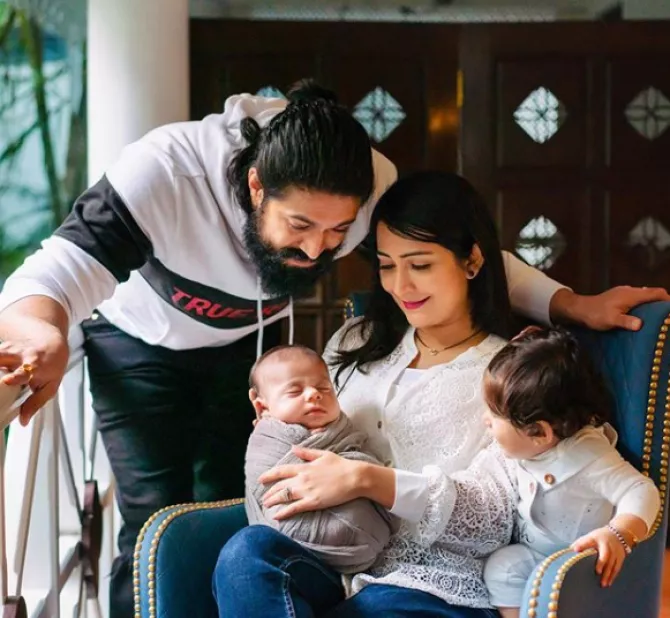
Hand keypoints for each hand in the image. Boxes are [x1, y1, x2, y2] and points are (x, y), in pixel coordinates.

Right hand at [0, 319, 68, 425]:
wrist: (50, 343)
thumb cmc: (51, 365)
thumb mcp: (50, 386)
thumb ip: (35, 403)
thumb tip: (23, 420)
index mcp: (35, 367)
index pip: (24, 372)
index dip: (16, 377)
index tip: (8, 380)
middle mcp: (20, 356)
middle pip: (1, 358)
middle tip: (2, 380)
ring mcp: (9, 349)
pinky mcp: (1, 346)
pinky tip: (0, 370)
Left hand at [259, 447, 361, 519]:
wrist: (354, 477)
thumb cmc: (341, 465)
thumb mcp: (323, 454)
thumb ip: (306, 452)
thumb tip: (293, 448)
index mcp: (304, 467)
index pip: (281, 471)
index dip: (269, 475)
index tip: (261, 479)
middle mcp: (302, 479)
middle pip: (280, 485)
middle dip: (269, 492)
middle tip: (263, 497)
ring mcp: (307, 491)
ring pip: (284, 496)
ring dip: (272, 501)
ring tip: (266, 505)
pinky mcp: (313, 502)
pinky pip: (294, 508)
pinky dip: (283, 512)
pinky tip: (276, 516)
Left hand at [551, 286, 669, 330]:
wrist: (579, 309)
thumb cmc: (595, 315)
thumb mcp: (611, 320)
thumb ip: (626, 322)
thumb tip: (640, 324)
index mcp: (631, 295)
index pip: (656, 292)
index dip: (668, 299)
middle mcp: (630, 291)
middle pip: (652, 293)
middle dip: (662, 302)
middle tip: (667, 316)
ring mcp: (624, 292)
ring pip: (644, 295)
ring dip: (652, 304)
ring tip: (658, 317)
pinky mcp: (619, 296)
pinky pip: (637, 298)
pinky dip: (643, 304)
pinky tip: (642, 315)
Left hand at [571, 526, 626, 586]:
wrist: (619, 533)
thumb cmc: (600, 537)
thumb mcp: (590, 536)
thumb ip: (581, 543)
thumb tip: (569, 551)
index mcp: (596, 538)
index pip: (588, 541)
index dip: (582, 545)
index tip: (576, 550)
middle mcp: (607, 545)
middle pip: (604, 555)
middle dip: (601, 563)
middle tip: (597, 573)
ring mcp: (615, 552)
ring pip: (612, 564)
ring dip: (608, 574)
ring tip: (603, 584)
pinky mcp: (620, 558)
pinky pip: (617, 568)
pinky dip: (613, 576)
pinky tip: (608, 583)